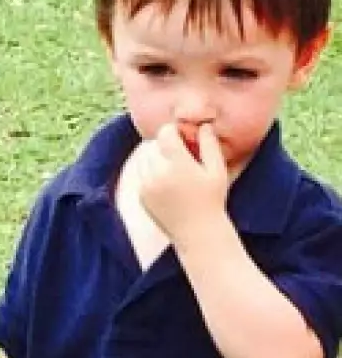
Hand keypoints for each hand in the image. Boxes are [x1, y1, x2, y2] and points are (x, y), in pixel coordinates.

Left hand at [135, 123, 229, 240]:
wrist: (197, 232)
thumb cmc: (212, 199)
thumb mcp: (217, 170)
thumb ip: (209, 145)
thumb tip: (202, 125)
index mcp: (178, 164)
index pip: (165, 133)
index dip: (173, 131)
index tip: (183, 137)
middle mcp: (158, 173)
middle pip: (153, 145)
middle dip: (165, 146)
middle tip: (181, 154)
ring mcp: (146, 186)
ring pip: (144, 159)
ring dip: (156, 158)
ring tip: (174, 168)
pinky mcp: (140, 196)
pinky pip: (141, 175)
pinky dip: (150, 174)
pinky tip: (167, 183)